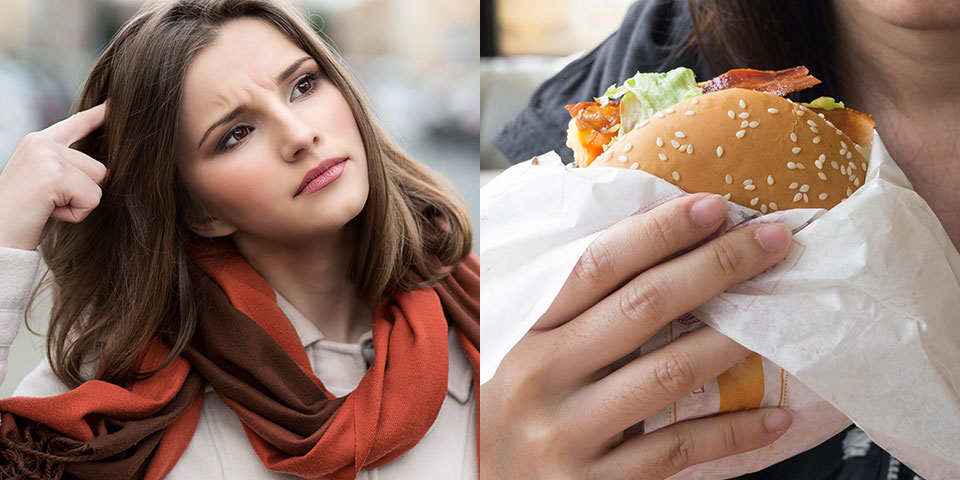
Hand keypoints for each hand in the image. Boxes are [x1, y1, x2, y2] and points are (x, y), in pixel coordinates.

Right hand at [0, 102, 107, 250]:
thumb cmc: (23, 214)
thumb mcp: (44, 181)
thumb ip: (66, 166)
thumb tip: (103, 166)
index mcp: (38, 141)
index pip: (77, 123)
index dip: (99, 115)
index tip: (115, 104)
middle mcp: (42, 142)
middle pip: (99, 168)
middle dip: (83, 192)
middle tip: (49, 202)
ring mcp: (47, 156)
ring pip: (98, 182)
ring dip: (80, 203)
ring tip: (48, 206)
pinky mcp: (54, 175)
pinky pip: (91, 199)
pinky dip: (76, 214)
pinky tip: (48, 212)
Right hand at [480, 193, 794, 478]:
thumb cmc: (515, 418)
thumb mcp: (523, 360)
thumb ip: (571, 317)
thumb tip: (655, 256)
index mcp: (523, 335)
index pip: (596, 266)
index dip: (657, 231)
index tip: (713, 205)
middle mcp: (540, 378)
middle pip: (641, 306)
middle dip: (714, 265)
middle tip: (770, 239)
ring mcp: (566, 434)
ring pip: (667, 373)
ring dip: (730, 340)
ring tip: (776, 316)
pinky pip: (679, 449)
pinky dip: (734, 432)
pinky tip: (776, 417)